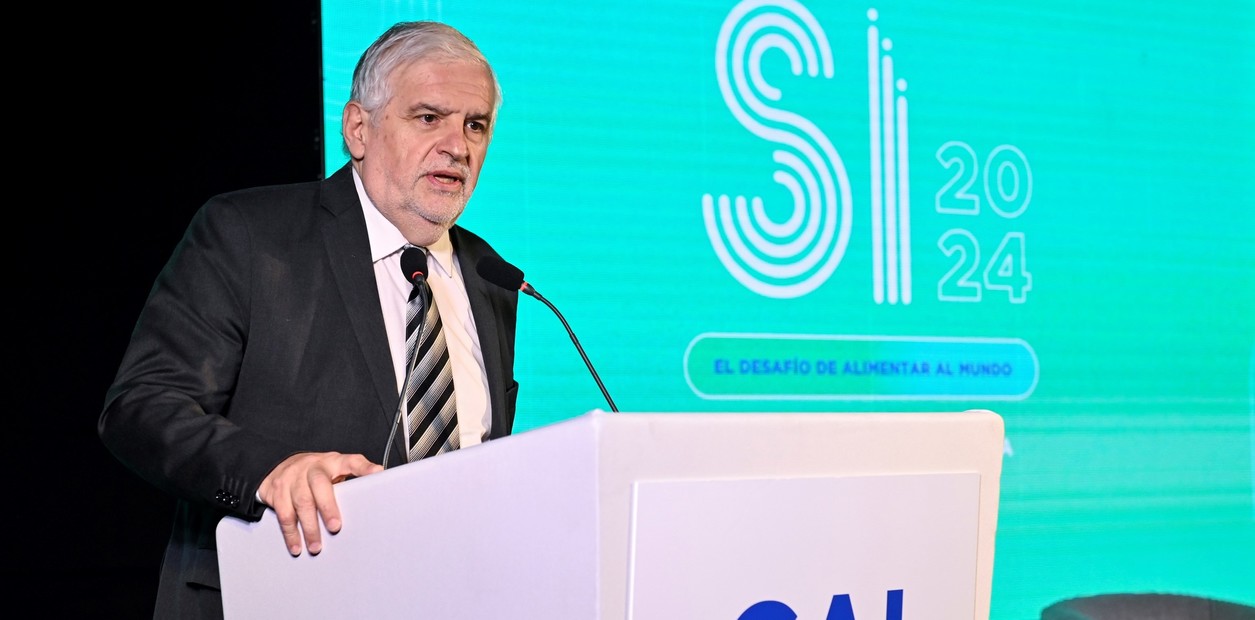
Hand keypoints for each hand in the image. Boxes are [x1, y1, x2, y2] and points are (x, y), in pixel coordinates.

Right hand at [257, 452, 383, 555]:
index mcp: (331, 461)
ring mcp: (291, 477)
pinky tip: (296, 545)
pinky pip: (282, 513)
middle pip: (319, 484)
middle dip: (327, 507)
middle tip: (335, 527)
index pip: (351, 461)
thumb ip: (352, 480)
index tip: (377, 473)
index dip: (364, 467)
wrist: (280, 467)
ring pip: (300, 502)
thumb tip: (377, 493)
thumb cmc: (315, 474)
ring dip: (309, 528)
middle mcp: (311, 466)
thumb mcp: (335, 470)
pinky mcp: (275, 490)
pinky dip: (290, 532)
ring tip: (316, 546)